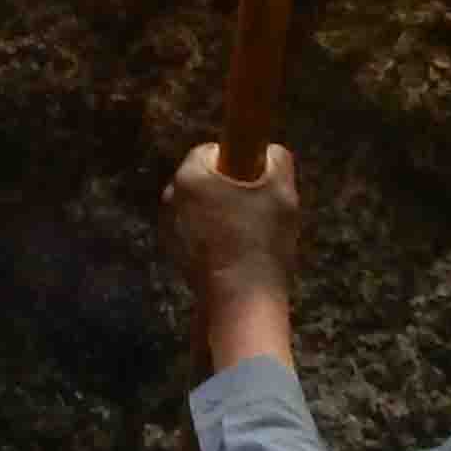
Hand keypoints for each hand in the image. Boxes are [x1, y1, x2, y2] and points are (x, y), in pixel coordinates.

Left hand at [167, 139, 303, 345]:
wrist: (240, 299)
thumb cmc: (261, 241)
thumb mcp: (282, 192)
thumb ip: (278, 160)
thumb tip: (272, 153)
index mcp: (190, 175)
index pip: (211, 151)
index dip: (237, 160)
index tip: (256, 180)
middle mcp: (171, 196)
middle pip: (202, 179)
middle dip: (227, 188)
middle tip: (255, 207)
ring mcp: (168, 226)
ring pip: (198, 206)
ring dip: (218, 212)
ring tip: (247, 233)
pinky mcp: (172, 252)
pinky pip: (193, 231)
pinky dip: (210, 235)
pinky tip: (233, 252)